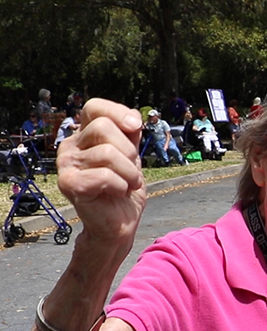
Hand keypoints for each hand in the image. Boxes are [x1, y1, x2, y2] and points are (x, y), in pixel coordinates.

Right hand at [56, 98, 145, 244]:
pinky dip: (121, 186)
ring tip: (126, 185)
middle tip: (131, 171)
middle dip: (128, 150)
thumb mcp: (131, 155)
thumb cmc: (124, 188)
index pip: (94, 107)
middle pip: (103, 127)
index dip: (117, 112)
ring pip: (107, 153)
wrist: (120, 223)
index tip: (136, 127)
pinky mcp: (69, 184)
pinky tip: (116, 193)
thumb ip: (130, 134)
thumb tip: (133, 118)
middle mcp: (70, 146)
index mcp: (84, 135)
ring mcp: (66, 164)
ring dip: (129, 173)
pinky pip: (105, 176)